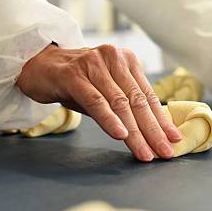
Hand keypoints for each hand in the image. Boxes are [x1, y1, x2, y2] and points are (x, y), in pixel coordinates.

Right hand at [17, 44, 181, 161]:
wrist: (37, 66)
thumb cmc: (75, 81)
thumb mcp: (104, 91)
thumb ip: (125, 107)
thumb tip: (151, 133)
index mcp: (126, 60)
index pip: (148, 95)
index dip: (162, 120)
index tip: (174, 139)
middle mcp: (114, 58)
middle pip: (138, 101)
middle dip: (153, 130)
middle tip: (164, 152)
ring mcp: (94, 64)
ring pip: (120, 103)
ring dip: (135, 132)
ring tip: (145, 152)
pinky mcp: (74, 75)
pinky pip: (96, 101)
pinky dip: (110, 120)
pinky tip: (121, 135)